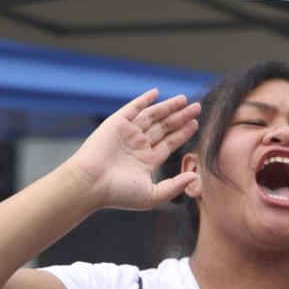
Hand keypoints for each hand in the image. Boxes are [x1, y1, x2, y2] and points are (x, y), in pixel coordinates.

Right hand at [68, 89, 200, 210]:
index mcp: (147, 161)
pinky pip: (133, 108)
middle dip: (180, 117)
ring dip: (168, 107)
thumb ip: (175, 186)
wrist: (91, 184)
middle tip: (197, 107)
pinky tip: (156, 93)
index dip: (183, 133)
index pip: (169, 143)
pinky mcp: (116, 123)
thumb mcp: (153, 195)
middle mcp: (138, 145)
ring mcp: (128, 133)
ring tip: (185, 99)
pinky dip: (144, 100)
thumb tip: (195, 177)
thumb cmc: (119, 194)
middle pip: (164, 127)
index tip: (195, 123)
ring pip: (153, 116)